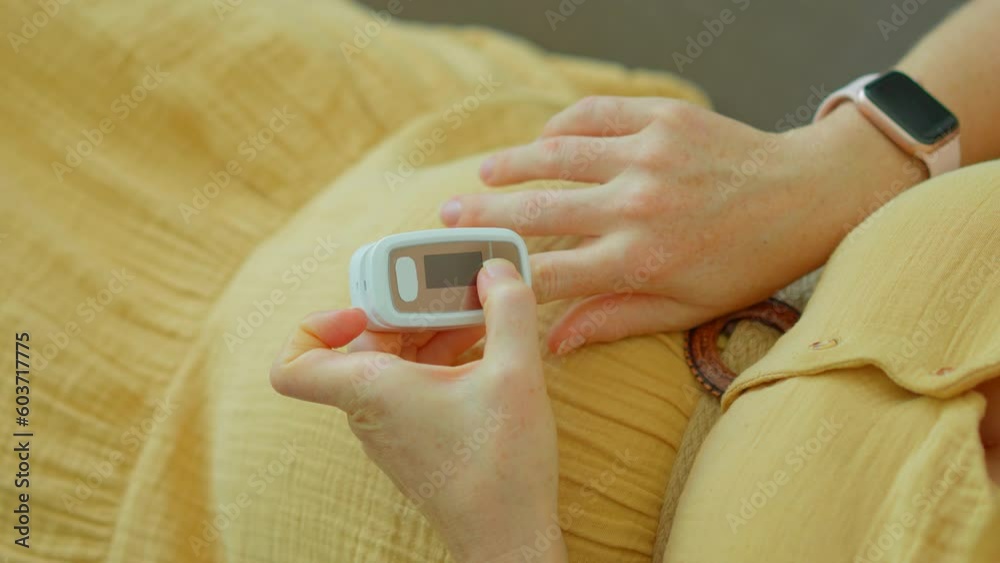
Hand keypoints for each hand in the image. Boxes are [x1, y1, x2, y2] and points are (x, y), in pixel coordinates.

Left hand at [270, 259, 565, 562]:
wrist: (508, 537)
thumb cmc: (501, 467)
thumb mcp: (516, 373)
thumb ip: (508, 308)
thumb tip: (494, 271)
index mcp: (372, 391)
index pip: (294, 364)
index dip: (316, 324)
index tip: (365, 310)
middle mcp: (370, 410)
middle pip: (360, 342)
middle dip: (404, 307)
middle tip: (447, 289)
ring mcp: (390, 426)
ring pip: (391, 360)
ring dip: (428, 328)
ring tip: (478, 311)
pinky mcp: (414, 436)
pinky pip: (411, 380)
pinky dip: (438, 355)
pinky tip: (483, 345)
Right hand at [440, 97, 922, 352]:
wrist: (806, 197)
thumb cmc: (745, 262)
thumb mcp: (685, 308)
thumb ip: (613, 321)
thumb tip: (550, 343)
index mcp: (641, 260)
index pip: (549, 273)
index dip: (502, 276)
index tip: (470, 278)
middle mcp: (636, 205)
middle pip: (536, 212)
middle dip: (483, 217)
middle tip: (448, 216)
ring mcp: (648, 154)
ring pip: (555, 155)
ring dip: (510, 165)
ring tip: (483, 174)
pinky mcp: (662, 117)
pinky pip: (592, 113)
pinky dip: (560, 125)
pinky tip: (543, 140)